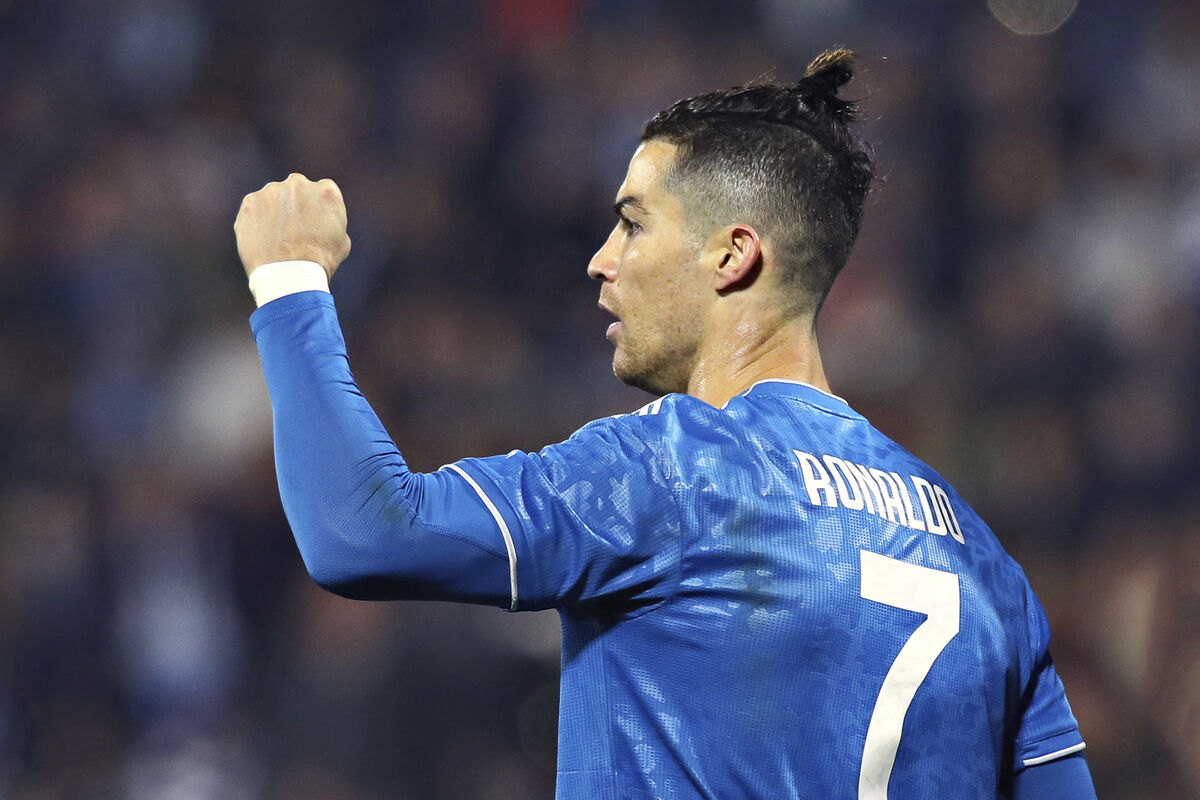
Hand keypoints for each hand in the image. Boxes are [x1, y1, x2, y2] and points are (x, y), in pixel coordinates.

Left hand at [234, 173, 351, 278]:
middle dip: (295, 204)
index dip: (317, 209)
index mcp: (326, 190)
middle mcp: (298, 183)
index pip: (321, 192)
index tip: (314, 224)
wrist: (290, 275)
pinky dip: (256, 220)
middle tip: (293, 229)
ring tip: (277, 238)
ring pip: (273, 197)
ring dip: (275, 211)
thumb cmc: (321, 262)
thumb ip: (331, 219)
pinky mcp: (250, 202)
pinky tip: (263, 239)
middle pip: (296, 189)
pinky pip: (254, 208)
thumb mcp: (342, 239)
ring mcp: (272, 191)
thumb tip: (323, 218)